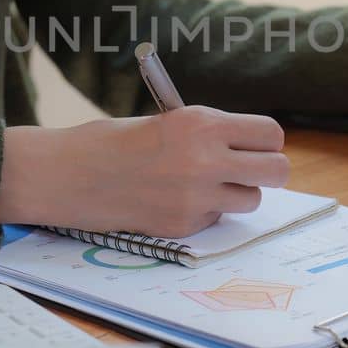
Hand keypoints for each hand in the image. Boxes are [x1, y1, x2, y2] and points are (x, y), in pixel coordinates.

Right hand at [0, 106, 289, 237]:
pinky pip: (216, 218)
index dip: (266, 141)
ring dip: (236, 193)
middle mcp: (206, 160)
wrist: (70, 174)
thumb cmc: (116, 142)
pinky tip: (173, 200)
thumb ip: (211, 134)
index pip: (270, 134)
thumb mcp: (169, 122)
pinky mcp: (183, 225)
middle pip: (277, 171)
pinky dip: (205, 211)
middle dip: (269, 171)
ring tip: (206, 184)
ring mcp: (196, 197)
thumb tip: (251, 150)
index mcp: (202, 124)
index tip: (257, 145)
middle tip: (250, 170)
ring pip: (251, 199)